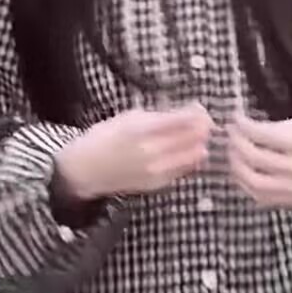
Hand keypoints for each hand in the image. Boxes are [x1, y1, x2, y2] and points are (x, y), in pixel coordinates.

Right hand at [56, 103, 213, 201]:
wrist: (86, 169)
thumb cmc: (105, 138)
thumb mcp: (129, 117)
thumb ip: (158, 115)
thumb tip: (185, 112)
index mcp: (143, 129)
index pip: (182, 120)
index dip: (197, 114)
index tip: (200, 109)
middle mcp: (151, 151)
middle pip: (191, 138)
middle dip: (203, 128)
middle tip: (205, 121)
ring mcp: (155, 170)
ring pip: (192, 156)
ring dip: (200, 144)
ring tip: (199, 137)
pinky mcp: (157, 183)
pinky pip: (184, 171)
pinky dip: (191, 160)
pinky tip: (191, 153)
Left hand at [227, 112, 291, 208]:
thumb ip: (279, 129)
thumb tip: (247, 127)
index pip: (266, 135)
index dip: (244, 126)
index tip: (234, 119)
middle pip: (256, 158)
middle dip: (236, 145)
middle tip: (230, 136)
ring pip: (254, 182)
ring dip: (236, 166)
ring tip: (232, 154)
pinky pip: (261, 198)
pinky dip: (246, 185)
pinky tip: (242, 173)